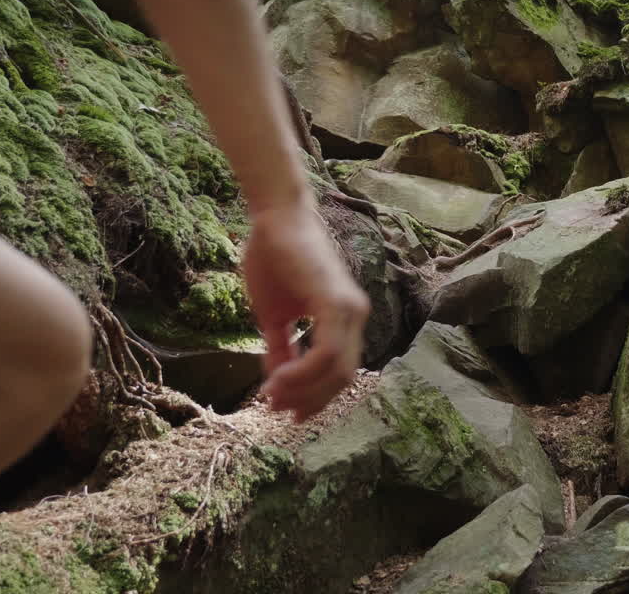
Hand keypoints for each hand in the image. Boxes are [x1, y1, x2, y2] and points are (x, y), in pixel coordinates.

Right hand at [242, 203, 369, 422]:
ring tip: (273, 394)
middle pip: (342, 379)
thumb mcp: (274, 315)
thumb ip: (280, 348)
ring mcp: (349, 309)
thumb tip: (276, 384)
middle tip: (276, 408)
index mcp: (345, 319)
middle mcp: (355, 316)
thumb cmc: (274, 259)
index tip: (283, 409)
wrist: (274, 218)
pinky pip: (327, 353)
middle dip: (309, 400)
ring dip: (303, 391)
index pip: (339, 372)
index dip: (313, 397)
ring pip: (337, 371)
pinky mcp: (336, 302)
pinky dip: (304, 373)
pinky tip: (279, 377)